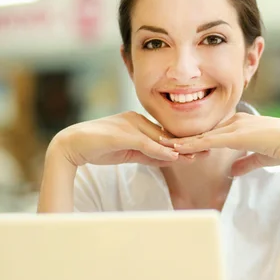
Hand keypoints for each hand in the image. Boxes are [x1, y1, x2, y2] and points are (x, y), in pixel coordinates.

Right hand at [52, 111, 207, 167]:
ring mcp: (130, 125)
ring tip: (197, 155)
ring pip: (159, 138)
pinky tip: (173, 157)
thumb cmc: (98, 148)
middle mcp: (136, 120)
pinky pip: (146, 143)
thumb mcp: (128, 152)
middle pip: (166, 134)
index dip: (182, 142)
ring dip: (179, 148)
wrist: (72, 146)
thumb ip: (148, 154)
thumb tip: (168, 159)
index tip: (200, 148)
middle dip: (187, 143)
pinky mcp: (122, 134)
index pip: (164, 133)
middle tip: (208, 149)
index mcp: (138, 122)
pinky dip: (160, 150)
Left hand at [162, 113, 279, 175]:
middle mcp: (234, 122)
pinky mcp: (234, 135)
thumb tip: (232, 172)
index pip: (212, 132)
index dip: (195, 138)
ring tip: (160, 144)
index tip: (178, 142)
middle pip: (202, 130)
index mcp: (241, 125)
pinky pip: (206, 140)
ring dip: (181, 140)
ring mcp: (233, 127)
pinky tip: (176, 148)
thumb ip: (245, 162)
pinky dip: (190, 144)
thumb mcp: (260, 157)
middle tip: (161, 140)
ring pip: (200, 134)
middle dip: (182, 137)